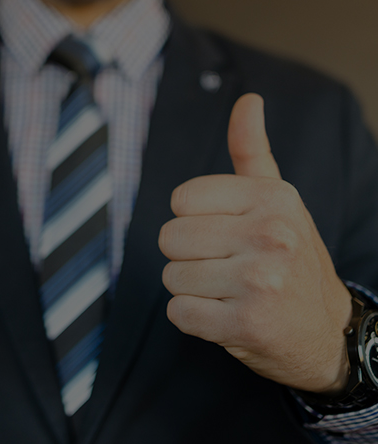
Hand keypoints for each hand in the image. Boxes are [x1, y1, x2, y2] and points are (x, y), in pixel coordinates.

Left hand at [159, 93, 351, 394]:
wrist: (325, 329)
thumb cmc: (291, 258)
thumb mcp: (277, 200)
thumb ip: (252, 151)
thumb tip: (247, 99)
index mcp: (273, 198)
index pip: (181, 200)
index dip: (193, 220)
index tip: (224, 234)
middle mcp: (271, 235)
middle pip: (170, 238)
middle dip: (188, 256)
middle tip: (225, 267)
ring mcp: (260, 283)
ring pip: (171, 277)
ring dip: (191, 289)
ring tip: (228, 292)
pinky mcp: (245, 326)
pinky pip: (178, 313)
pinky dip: (192, 318)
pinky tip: (225, 316)